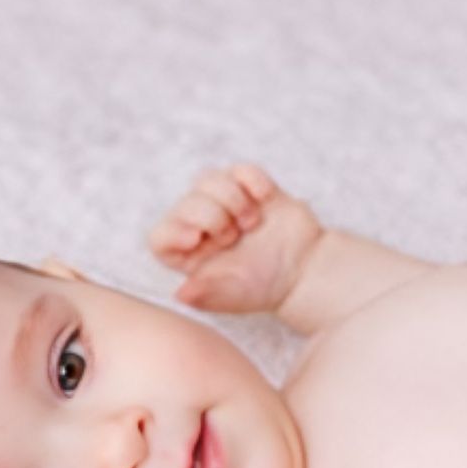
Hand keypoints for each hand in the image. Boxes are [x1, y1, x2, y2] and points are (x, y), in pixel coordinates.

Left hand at [147, 164, 323, 314]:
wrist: (305, 273)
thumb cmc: (265, 289)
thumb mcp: (234, 297)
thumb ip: (206, 295)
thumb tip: (179, 295)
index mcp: (191, 255)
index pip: (161, 237)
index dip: (172, 231)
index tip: (194, 237)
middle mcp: (203, 226)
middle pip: (187, 202)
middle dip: (210, 215)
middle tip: (233, 236)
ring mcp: (227, 204)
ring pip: (209, 179)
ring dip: (230, 197)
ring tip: (251, 222)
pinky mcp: (252, 189)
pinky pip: (242, 170)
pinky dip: (252, 180)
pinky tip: (266, 198)